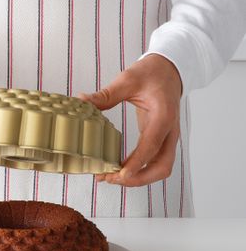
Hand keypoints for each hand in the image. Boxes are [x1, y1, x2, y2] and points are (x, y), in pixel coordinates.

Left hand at [79, 54, 181, 185]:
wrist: (169, 71)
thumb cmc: (152, 74)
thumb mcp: (128, 80)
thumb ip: (107, 94)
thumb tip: (82, 101)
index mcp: (163, 116)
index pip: (152, 145)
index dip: (136, 163)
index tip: (120, 174)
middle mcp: (169, 132)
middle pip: (161, 167)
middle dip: (138, 178)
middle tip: (111, 179)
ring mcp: (168, 139)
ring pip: (160, 169)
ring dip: (139, 179)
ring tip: (112, 179)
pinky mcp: (162, 142)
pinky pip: (155, 163)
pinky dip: (139, 172)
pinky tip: (119, 172)